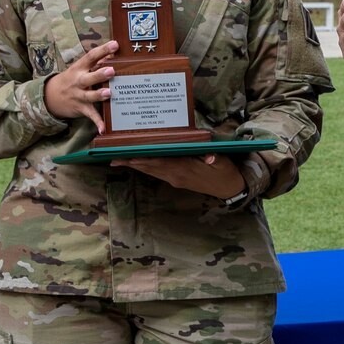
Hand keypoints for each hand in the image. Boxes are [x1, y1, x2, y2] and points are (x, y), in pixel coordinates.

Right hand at [44, 40, 118, 130]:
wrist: (49, 96)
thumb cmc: (71, 79)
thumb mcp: (80, 68)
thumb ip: (96, 62)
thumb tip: (113, 53)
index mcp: (79, 68)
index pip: (91, 57)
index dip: (103, 50)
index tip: (115, 44)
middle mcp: (78, 81)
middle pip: (88, 77)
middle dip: (99, 74)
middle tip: (111, 70)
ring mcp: (78, 95)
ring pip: (89, 95)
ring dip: (98, 95)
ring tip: (108, 93)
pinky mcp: (80, 108)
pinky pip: (89, 115)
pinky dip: (96, 122)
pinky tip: (103, 129)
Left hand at [118, 152, 247, 198]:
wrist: (230, 188)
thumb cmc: (226, 171)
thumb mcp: (223, 162)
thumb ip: (215, 158)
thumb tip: (210, 156)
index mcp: (186, 168)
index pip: (160, 162)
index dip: (143, 158)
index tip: (128, 155)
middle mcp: (177, 176)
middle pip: (150, 167)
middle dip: (131, 162)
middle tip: (112, 158)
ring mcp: (176, 180)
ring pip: (151, 171)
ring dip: (135, 166)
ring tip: (118, 160)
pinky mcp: (177, 181)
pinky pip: (157, 174)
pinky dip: (145, 168)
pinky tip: (137, 164)